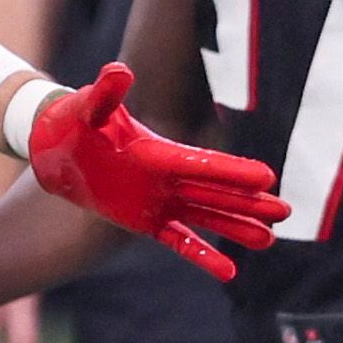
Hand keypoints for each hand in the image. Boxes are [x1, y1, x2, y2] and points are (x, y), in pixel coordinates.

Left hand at [25, 63, 287, 279]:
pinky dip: (202, 256)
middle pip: (216, 192)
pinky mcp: (146, 223)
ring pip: (206, 217)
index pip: (203, 164)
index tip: (266, 178)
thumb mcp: (89, 109)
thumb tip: (117, 71)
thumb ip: (106, 94)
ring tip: (269, 239)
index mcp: (159, 152)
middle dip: (249, 203)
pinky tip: (229, 272)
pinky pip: (179, 241)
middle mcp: (167, 178)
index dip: (233, 172)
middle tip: (286, 211)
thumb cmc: (76, 122)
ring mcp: (160, 201)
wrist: (57, 147)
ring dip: (236, 228)